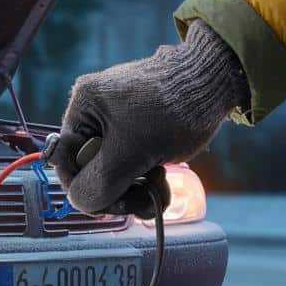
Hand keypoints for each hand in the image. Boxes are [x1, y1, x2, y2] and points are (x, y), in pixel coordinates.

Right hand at [46, 21, 247, 214]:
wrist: (218, 79)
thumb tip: (80, 203)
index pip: (67, 161)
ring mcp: (118, 118)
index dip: (84, 187)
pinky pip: (131, 158)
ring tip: (158, 188)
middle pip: (90, 167)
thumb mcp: (131, 152)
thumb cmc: (175, 108)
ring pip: (113, 167)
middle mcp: (95, 110)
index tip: (110, 205)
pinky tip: (161, 176)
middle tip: (140, 201)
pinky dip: (144, 173)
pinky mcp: (140, 125)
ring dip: (134, 186)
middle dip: (116, 189)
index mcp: (83, 107)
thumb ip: (99, 182)